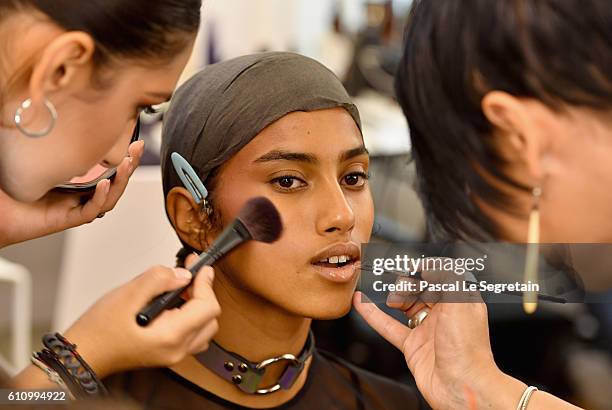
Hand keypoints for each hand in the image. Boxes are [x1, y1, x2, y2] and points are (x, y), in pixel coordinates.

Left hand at [0, 140, 144, 247]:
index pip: (109, 173)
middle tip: (138, 150)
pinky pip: (90, 211)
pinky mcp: (65, 220)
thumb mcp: (37, 160)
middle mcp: (80, 198)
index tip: (135, 143)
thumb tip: (62, 118)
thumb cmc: (9, 189)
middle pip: (116, 185)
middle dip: (130, 167)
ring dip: (121, 182)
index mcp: (77, 186)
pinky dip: (99, 198)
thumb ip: (52, 146)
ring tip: (127, 165)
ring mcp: (74, 209)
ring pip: (109, 199)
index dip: (124, 160)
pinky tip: (103, 184)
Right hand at [62, 255, 219, 377]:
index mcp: (170, 337)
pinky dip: (190, 316)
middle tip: (190, 273)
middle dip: (204, 292)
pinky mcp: (167, 353)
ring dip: (198, 304)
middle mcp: (177, 350)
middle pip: (210, 318)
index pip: (207, 307)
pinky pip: (192, 334)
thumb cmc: (98, 332)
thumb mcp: (126, 295)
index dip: (206, 282)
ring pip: (204, 327)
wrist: (82, 355)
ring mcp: (173, 354)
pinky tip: (174, 302)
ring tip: (182, 286)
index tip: (200, 266)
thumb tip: (182, 275)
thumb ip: (158, 280)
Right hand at [353, 270, 511, 409]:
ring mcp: (427, 330)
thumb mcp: (460, 302)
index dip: (427, 269)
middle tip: (399, 280)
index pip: (442, 276)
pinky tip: (362, 303)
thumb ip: (446, 277)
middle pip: (421, 289)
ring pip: (405, 306)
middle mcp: (444, 315)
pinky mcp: (412, 346)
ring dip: (394, 297)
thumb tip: (429, 264)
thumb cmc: (469, 349)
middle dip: (409, 282)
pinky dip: (373, 315)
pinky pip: (389, 326)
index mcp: (460, 301)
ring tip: (390, 296)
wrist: (462, 386)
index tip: (414, 265)